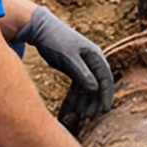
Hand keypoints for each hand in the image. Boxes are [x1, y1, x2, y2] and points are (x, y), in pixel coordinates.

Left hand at [16, 5, 114, 125]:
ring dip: (85, 101)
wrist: (41, 29)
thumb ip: (82, 73)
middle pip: (98, 84)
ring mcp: (83, 64)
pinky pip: (77, 86)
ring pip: (87, 87)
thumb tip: (95, 88)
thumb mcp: (69, 57)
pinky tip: (72, 109)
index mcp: (95, 55)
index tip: (105, 110)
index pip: (105, 78)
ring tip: (81, 116)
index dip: (106, 95)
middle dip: (95, 101)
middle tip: (91, 117)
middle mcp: (92, 60)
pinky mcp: (73, 68)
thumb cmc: (56, 40)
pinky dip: (75, 97)